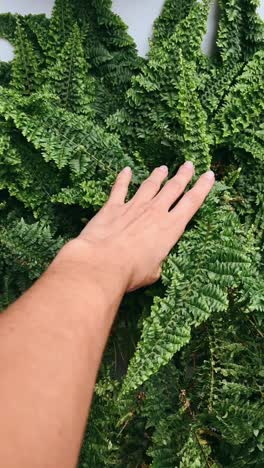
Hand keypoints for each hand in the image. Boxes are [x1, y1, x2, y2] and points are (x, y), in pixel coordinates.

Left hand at [65, 162, 213, 292]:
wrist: (103, 263)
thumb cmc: (132, 272)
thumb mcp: (154, 271)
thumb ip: (157, 261)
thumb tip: (154, 262)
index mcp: (171, 227)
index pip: (191, 203)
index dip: (202, 188)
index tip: (209, 175)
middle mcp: (155, 211)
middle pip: (173, 188)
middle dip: (183, 175)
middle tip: (189, 165)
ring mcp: (134, 206)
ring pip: (150, 186)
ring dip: (158, 176)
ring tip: (163, 168)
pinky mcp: (113, 207)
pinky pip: (120, 188)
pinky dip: (123, 178)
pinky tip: (126, 170)